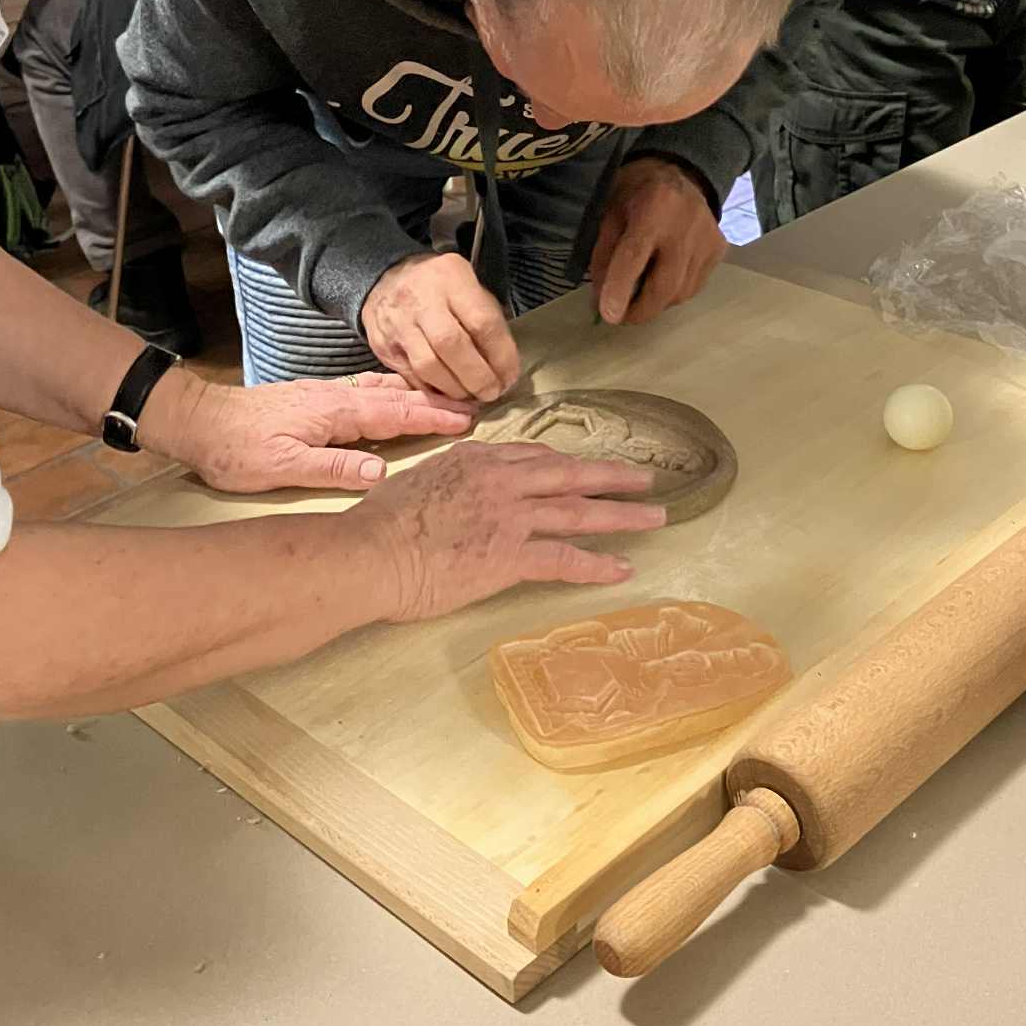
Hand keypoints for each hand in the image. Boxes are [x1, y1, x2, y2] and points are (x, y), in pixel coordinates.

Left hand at [151, 368, 476, 494]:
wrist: (198, 421)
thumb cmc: (236, 450)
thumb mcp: (281, 467)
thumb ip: (332, 468)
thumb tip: (382, 473)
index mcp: (334, 412)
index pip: (394, 414)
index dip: (432, 417)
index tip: (467, 418)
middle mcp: (335, 397)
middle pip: (395, 396)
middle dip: (435, 400)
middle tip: (474, 404)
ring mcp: (325, 395)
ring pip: (381, 390)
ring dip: (416, 394)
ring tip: (447, 398)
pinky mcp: (315, 399)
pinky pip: (366, 392)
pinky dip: (392, 392)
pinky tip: (396, 396)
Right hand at [348, 442, 666, 620]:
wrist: (369, 553)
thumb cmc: (378, 523)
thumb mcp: (416, 481)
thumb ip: (445, 479)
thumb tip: (450, 489)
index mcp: (477, 459)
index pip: (534, 457)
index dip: (566, 464)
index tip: (585, 469)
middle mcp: (502, 480)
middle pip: (571, 474)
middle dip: (613, 476)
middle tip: (646, 479)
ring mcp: (511, 516)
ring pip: (580, 512)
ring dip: (623, 515)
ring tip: (656, 518)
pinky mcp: (512, 556)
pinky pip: (566, 559)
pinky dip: (599, 564)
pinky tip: (624, 568)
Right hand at [361, 252, 518, 400]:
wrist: (387, 278)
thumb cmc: (441, 288)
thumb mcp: (469, 287)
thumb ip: (487, 320)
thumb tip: (505, 368)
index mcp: (452, 278)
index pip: (482, 323)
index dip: (501, 356)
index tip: (509, 377)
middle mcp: (421, 299)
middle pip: (452, 346)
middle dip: (477, 377)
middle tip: (492, 392)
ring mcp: (397, 322)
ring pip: (428, 366)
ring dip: (454, 389)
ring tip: (470, 397)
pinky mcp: (382, 345)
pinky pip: (409, 376)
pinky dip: (432, 392)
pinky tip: (447, 394)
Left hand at [589, 158, 726, 324]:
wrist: (682, 172)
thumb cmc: (637, 191)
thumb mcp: (610, 212)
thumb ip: (604, 253)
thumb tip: (601, 298)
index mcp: (654, 206)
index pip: (636, 254)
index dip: (620, 287)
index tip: (609, 315)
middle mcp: (687, 224)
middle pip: (665, 285)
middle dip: (640, 310)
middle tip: (621, 317)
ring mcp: (708, 239)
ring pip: (681, 292)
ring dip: (656, 302)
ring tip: (640, 292)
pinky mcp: (719, 249)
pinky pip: (694, 286)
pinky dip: (673, 292)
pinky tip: (662, 277)